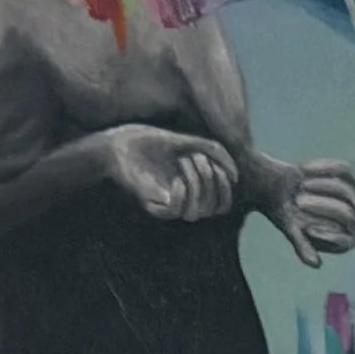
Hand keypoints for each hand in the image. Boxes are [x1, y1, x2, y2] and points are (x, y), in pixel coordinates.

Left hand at [106, 127, 241, 222]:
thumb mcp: (189, 141)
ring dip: (198, 184)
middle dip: (212, 180)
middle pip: (215, 209)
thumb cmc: (150, 142)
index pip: (223, 204)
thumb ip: (215, 152)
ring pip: (197, 213)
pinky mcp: (154, 206)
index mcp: (194, 190)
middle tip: (195, 156)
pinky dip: (183, 192)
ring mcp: (169, 205)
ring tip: (184, 160)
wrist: (119, 144)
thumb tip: (235, 175)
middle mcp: (184, 202)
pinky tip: (175, 176)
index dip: (226, 186)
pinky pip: (177, 211)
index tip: (214, 162)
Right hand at [268, 159, 354, 265]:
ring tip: (300, 184)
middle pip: (346, 212)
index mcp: (345, 241)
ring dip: (321, 186)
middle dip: (321, 206)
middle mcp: (354, 222)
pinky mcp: (352, 178)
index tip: (305, 227)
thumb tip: (316, 264)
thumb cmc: (286, 215)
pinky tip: (303, 169)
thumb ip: (304, 246)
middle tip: (297, 202)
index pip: (346, 237)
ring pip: (347, 190)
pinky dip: (323, 168)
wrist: (281, 189)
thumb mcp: (291, 230)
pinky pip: (344, 170)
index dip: (326, 232)